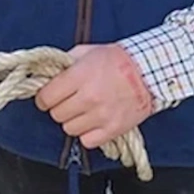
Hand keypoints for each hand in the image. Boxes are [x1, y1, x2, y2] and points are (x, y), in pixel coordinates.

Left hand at [35, 44, 153, 148]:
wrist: (150, 72)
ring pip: (69, 129)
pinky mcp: (113, 130)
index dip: (43, 97)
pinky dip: (86, 134)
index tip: (46, 97)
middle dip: (58, 107)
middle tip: (67, 101)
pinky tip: (92, 122)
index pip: (47, 97)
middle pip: (56, 114)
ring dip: (72, 121)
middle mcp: (89, 98)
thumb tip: (46, 74)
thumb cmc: (117, 60)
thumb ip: (66, 63)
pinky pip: (87, 141)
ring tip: (81, 110)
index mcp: (80, 76)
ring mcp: (101, 116)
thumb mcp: (87, 52)